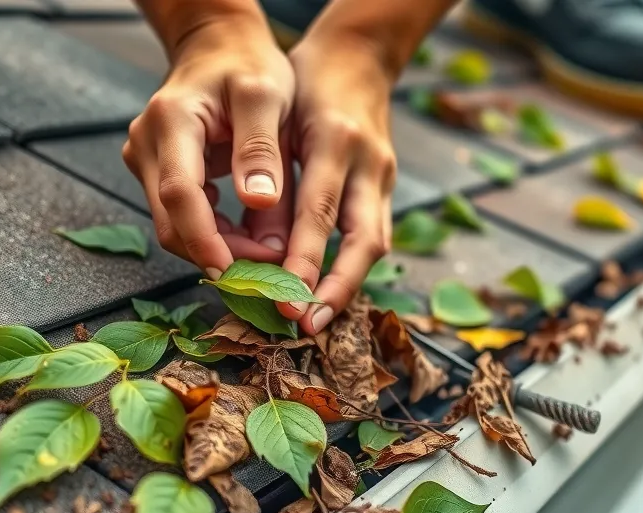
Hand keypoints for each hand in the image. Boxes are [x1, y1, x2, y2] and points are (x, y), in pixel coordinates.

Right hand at [123, 18, 296, 277]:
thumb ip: (260, 148)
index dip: (205, 239)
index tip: (237, 273)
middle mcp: (147, 144)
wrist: (219, 47)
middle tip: (269, 274)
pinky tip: (252, 240)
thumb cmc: (247, 65)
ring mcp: (147, 160)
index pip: (179, 194)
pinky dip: (217, 234)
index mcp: (171, 121)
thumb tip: (256, 199)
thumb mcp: (265, 96)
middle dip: (220, 253)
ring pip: (176, 225)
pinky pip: (184, 216)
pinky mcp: (158, 173)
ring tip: (269, 258)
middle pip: (172, 221)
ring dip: (221, 248)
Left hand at [279, 35, 396, 334]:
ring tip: (315, 318)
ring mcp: (383, 175)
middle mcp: (368, 162)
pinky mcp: (385, 184)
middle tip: (307, 325)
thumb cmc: (305, 84)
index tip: (287, 301)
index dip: (306, 262)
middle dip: (336, 288)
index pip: (320, 211)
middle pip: (364, 240)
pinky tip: (326, 289)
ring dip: (346, 285)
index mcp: (335, 139)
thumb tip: (257, 249)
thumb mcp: (276, 117)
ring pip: (375, 242)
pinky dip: (350, 265)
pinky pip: (371, 232)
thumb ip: (269, 177)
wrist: (358, 57)